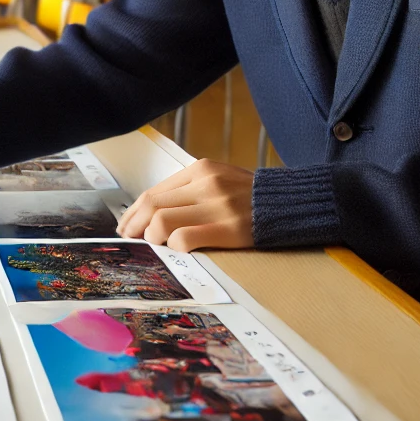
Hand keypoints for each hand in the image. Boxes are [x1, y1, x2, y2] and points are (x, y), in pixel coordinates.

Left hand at [117, 158, 254, 251]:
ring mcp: (217, 206)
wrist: (293, 203)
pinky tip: (178, 250)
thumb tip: (153, 211)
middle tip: (130, 240)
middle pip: (152, 205)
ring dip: (152, 238)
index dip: (133, 212)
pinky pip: (185, 239)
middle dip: (134, 226)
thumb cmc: (251, 196)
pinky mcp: (228, 228)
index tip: (126, 226)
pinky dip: (174, 247)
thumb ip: (191, 190)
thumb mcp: (220, 179)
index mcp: (201, 170)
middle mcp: (206, 184)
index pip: (154, 192)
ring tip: (157, 246)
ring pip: (162, 222)